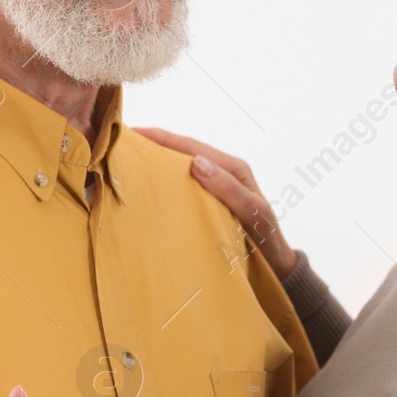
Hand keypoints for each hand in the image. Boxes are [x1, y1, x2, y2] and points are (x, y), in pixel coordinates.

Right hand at [136, 127, 296, 278]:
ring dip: (157, 162)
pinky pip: (184, 186)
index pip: (191, 146)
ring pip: (181, 168)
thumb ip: (229, 189)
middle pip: (183, 152)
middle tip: (121, 143)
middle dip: (154, 145)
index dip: (162, 137)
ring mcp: (215, 186)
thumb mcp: (253, 212)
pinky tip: (148, 186)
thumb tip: (198, 163)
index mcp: (233, 168)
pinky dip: (165, 181)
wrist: (275, 264)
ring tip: (127, 160)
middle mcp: (223, 172)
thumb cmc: (267, 238)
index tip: (134, 132)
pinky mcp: (210, 201)